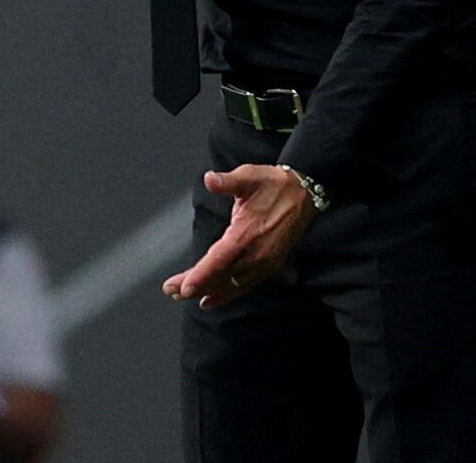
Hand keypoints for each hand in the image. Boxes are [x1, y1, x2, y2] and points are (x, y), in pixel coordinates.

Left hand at [162, 165, 315, 309]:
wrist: (305, 193)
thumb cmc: (272, 183)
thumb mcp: (249, 176)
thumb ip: (227, 181)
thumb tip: (209, 179)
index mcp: (246, 233)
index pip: (219, 260)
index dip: (201, 276)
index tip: (184, 288)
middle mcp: (256, 254)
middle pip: (221, 276)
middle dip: (195, 285)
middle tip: (170, 290)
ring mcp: (264, 263)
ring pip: (232, 284)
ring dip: (208, 291)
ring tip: (183, 296)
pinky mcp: (269, 266)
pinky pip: (245, 285)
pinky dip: (227, 293)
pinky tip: (212, 299)